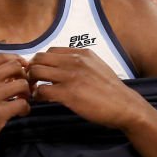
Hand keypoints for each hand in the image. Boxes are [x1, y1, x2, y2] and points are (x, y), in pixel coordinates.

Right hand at [0, 53, 30, 156]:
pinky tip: (20, 113)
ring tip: (22, 101)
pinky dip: (25, 108)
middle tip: (24, 88)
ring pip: (22, 84)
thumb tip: (10, 71)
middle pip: (15, 66)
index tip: (23, 69)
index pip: (1, 56)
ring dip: (27, 93)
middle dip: (24, 76)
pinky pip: (22, 104)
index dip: (17, 60)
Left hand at [27, 47, 145, 128]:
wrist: (125, 106)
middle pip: (39, 58)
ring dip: (32, 82)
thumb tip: (65, 69)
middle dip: (32, 69)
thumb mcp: (98, 67)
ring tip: (35, 91)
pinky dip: (38, 95)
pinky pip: (42, 90)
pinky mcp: (68, 93)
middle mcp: (75, 61)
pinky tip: (42, 100)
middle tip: (33, 81)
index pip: (51, 51)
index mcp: (82, 54)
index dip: (42, 61)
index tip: (42, 72)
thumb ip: (81, 64)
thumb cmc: (112, 91)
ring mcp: (71, 76)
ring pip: (37, 71)